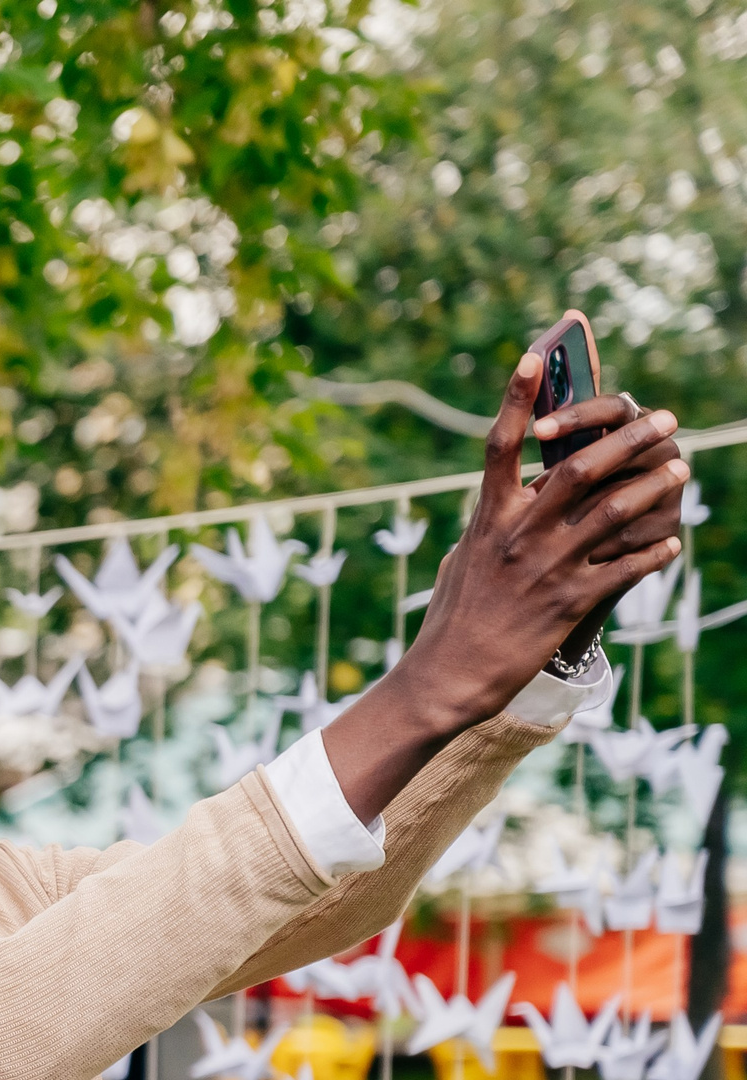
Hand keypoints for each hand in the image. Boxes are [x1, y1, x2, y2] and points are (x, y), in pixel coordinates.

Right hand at [400, 357, 687, 724]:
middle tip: (663, 418)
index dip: (518, 396)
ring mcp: (546, 567)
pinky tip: (672, 542)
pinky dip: (653, 551)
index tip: (537, 353)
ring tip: (681, 466)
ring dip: (654, 485)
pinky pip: (624, 567)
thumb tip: (506, 498)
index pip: (502, 444)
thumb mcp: (464, 558)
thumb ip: (490, 523)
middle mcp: (518, 534)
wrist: (450, 674)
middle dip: (627, 438)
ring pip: (614, 512)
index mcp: (488, 517)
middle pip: (579, 469)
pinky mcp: (568, 601)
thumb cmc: (453, 617)